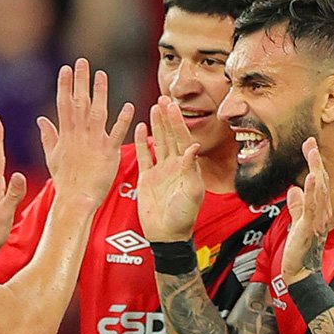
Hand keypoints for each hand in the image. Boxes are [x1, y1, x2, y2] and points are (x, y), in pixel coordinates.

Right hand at [37, 58, 134, 206]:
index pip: (64, 105)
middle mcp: (79, 135)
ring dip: (99, 93)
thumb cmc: (65, 180)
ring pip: (97, 113)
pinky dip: (122, 120)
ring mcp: (94, 143)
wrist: (76, 199)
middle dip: (80, 82)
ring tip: (101, 75)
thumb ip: (48, 136)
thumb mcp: (52, 157)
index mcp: (66, 135)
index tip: (66, 69)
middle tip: (83, 62)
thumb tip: (41, 119)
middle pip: (79, 103)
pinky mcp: (109, 153)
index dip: (65, 86)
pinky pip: (117, 134)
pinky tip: (128, 105)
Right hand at [134, 97, 203, 241]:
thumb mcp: (192, 193)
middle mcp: (174, 166)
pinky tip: (140, 127)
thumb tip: (193, 146)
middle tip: (163, 99)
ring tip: (154, 107)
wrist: (167, 235)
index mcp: (186, 167)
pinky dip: (141, 142)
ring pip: (157, 143)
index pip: (182, 139)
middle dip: (167, 118)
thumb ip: (190, 169)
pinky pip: (144, 156)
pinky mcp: (147, 178)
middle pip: (170, 136)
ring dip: (156, 125)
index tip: (173, 106)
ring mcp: (160, 171)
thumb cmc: (183, 217)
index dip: (178, 123)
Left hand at [280, 137, 331, 283]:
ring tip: (312, 151)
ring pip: (319, 190)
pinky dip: (313, 190)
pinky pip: (312, 206)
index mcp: (319, 210)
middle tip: (311, 141)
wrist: (300, 274)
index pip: (319, 182)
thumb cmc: (299, 251)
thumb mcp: (297, 224)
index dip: (315, 163)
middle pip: (322, 181)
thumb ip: (297, 207)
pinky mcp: (309, 227)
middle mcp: (322, 212)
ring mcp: (317, 219)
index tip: (309, 145)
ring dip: (316, 169)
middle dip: (316, 160)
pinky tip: (313, 177)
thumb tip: (294, 189)